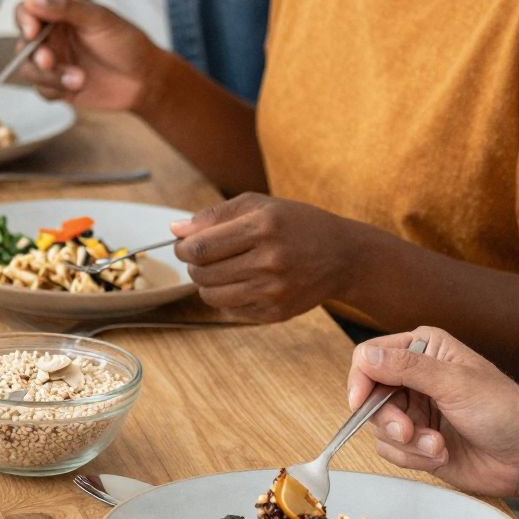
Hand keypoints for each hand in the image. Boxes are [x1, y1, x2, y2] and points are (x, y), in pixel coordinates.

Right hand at [17, 0, 161, 110]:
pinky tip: (79, 86)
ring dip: (49, 76)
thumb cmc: (126, 43)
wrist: (144, 80)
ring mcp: (54, 62)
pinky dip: (56, 89)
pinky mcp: (57, 86)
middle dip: (35, 54)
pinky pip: (41, 89)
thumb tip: (33, 0)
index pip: (27, 11)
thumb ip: (66, 8)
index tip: (33, 31)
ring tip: (79, 79)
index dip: (24, 19)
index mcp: (59, 14)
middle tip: (49, 60)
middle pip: (23, 43)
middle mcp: (52, 36)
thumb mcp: (100, 19)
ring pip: (28, 69)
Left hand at [170, 194, 360, 321]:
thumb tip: (175, 230)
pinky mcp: (275, 313)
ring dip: (205, 283)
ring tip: (219, 269)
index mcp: (263, 227)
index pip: (201, 247)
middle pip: (201, 272)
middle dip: (192, 264)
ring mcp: (273, 290)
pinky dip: (225, 297)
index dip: (182, 248)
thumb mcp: (260, 205)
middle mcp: (269, 260)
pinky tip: (242, 282)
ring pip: (210, 295)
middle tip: (202, 257)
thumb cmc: (296, 225)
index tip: (184, 245)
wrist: (343, 257)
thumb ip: (215, 215)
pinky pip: (229, 310)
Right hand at [344, 328, 518, 499]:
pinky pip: (390, 449)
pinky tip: (440, 454)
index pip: (370, 356)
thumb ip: (407, 368)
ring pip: (377, 426)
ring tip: (437, 446)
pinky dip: (412, 456)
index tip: (361, 403)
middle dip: (388, 419)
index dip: (360, 380)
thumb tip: (367, 357)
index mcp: (424, 350)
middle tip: (408, 431)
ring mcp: (414, 410)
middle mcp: (414, 377)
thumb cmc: (505, 412)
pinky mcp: (415, 440)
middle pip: (368, 395)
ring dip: (407, 442)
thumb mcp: (455, 383)